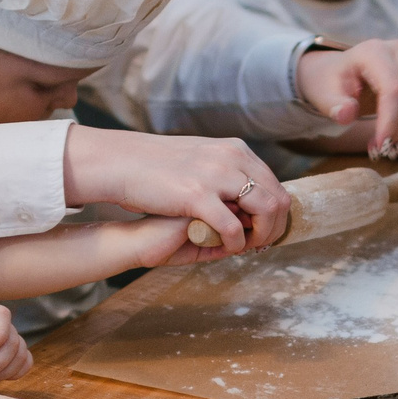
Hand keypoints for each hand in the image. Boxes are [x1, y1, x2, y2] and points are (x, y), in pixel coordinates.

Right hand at [61, 127, 286, 252]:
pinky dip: (236, 243)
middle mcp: (232, 158)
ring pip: (265, 210)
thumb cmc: (155, 166)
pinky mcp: (197, 194)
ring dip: (262, 235)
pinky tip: (229, 249)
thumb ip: (223, 173)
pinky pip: (232, 227)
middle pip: (277, 197)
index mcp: (234, 149)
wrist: (120, 162)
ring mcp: (216, 175)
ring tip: (249, 247)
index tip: (267, 229)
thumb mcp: (199, 161)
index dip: (276, 212)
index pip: (274, 183)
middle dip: (276, 226)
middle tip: (263, 244)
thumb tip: (244, 194)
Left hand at [297, 39, 397, 156]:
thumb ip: (333, 105)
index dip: (391, 120)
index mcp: (373, 52)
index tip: (380, 146)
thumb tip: (346, 114)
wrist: (337, 72)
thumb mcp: (322, 93)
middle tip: (384, 152)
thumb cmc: (329, 82)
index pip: (393, 89)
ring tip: (391, 148)